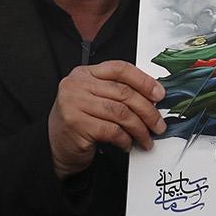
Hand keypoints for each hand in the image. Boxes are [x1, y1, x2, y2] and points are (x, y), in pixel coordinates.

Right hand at [48, 61, 165, 176]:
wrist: (55, 146)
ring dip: (139, 129)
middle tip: (158, 124)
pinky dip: (125, 139)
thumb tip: (153, 97)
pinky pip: (112, 130)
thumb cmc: (80, 122)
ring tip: (146, 139)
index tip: (160, 95)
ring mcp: (74, 103)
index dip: (144, 81)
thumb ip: (117, 93)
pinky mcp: (76, 124)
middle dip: (147, 111)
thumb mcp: (95, 99)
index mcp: (85, 73)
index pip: (120, 69)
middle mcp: (77, 84)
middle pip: (123, 93)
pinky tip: (127, 144)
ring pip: (120, 113)